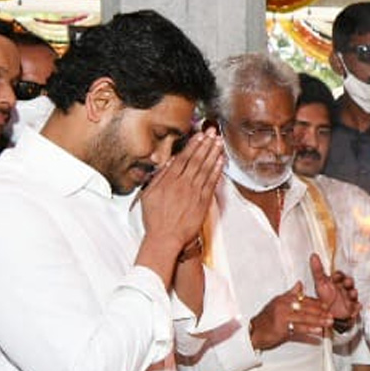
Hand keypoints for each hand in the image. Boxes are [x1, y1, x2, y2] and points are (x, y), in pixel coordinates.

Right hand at [140, 129, 223, 255]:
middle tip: (213, 132)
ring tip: (219, 142)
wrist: (165, 238)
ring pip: (205, 168)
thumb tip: (168, 162)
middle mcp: (182, 184)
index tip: (199, 135)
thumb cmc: (155, 220)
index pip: (182, 158)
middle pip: (196, 160)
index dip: (193, 145)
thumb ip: (159, 177)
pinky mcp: (202, 202)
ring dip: (213, 154)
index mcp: (168, 181)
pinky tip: (221, 160)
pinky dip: (216, 170)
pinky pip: (211, 183)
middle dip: (205, 144)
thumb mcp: (149, 195)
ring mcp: (193, 193)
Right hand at [249, 281, 334, 351]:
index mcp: (284, 299)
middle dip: (321, 312)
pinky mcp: (281, 328)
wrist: (254, 332)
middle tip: (332, 315)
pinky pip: (298, 329)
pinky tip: (318, 332)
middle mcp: (283, 305)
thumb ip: (290, 294)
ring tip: (329, 323)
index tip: (327, 306)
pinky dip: (310, 330)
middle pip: (306, 308)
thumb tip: (300, 284)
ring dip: (318, 321)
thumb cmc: (266, 320)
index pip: (303, 299)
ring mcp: (282, 316)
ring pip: (304, 318)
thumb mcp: (277, 303)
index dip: (316, 303)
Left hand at [310, 254, 359, 323]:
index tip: (335, 277)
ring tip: (352, 294)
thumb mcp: (320, 283)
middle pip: (349, 283)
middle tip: (347, 283)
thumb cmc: (325, 297)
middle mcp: (344, 289)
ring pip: (354, 294)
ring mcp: (349, 298)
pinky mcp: (352, 308)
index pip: (340, 275)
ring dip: (353, 293)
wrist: (328, 313)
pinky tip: (356, 307)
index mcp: (337, 282)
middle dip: (349, 282)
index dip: (338, 275)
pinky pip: (357, 307)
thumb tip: (313, 255)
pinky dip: (357, 307)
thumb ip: (317, 270)